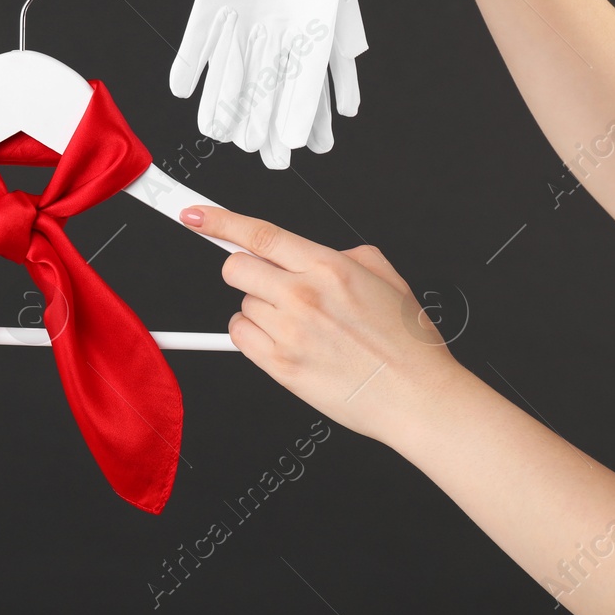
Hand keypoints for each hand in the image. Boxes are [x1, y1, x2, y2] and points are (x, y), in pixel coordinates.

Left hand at [181, 204, 467, 444]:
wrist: (419, 398)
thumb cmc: (408, 345)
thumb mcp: (385, 278)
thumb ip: (342, 255)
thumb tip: (311, 252)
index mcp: (328, 267)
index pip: (258, 234)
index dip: (219, 221)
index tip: (195, 215)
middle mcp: (303, 295)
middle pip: (236, 268)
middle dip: (248, 273)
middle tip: (274, 288)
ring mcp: (288, 331)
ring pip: (241, 305)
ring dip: (261, 311)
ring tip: (302, 327)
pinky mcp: (280, 365)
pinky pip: (240, 338)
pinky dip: (254, 338)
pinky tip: (286, 343)